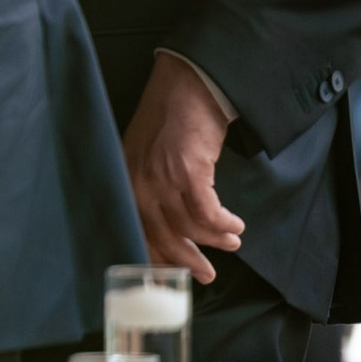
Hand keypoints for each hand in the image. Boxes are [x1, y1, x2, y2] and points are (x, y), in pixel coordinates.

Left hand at [123, 52, 244, 285]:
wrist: (188, 83)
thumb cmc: (170, 118)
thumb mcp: (146, 154)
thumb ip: (148, 186)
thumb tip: (163, 227)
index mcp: (125, 180)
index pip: (134, 231)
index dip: (153, 259)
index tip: (169, 278)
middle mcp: (137, 183)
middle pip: (162, 238)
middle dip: (188, 261)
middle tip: (206, 275)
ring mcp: (161, 178)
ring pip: (189, 229)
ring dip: (214, 241)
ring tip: (231, 243)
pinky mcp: (188, 171)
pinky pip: (208, 214)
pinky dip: (224, 224)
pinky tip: (235, 225)